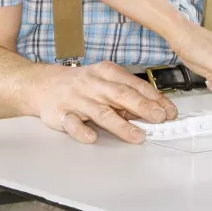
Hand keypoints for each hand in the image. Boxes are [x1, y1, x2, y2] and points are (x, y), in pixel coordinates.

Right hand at [34, 61, 178, 144]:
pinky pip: (73, 124)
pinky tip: (93, 138)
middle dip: (143, 107)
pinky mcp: (61, 113)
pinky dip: (83, 131)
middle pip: (121, 95)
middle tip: (160, 119)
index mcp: (106, 73)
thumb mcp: (104, 81)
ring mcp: (77, 99)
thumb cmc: (80, 84)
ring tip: (138, 136)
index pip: (135, 85)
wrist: (42, 84)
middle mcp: (93, 84)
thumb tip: (153, 109)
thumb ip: (126, 94)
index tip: (169, 111)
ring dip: (122, 125)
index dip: (154, 99)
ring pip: (101, 112)